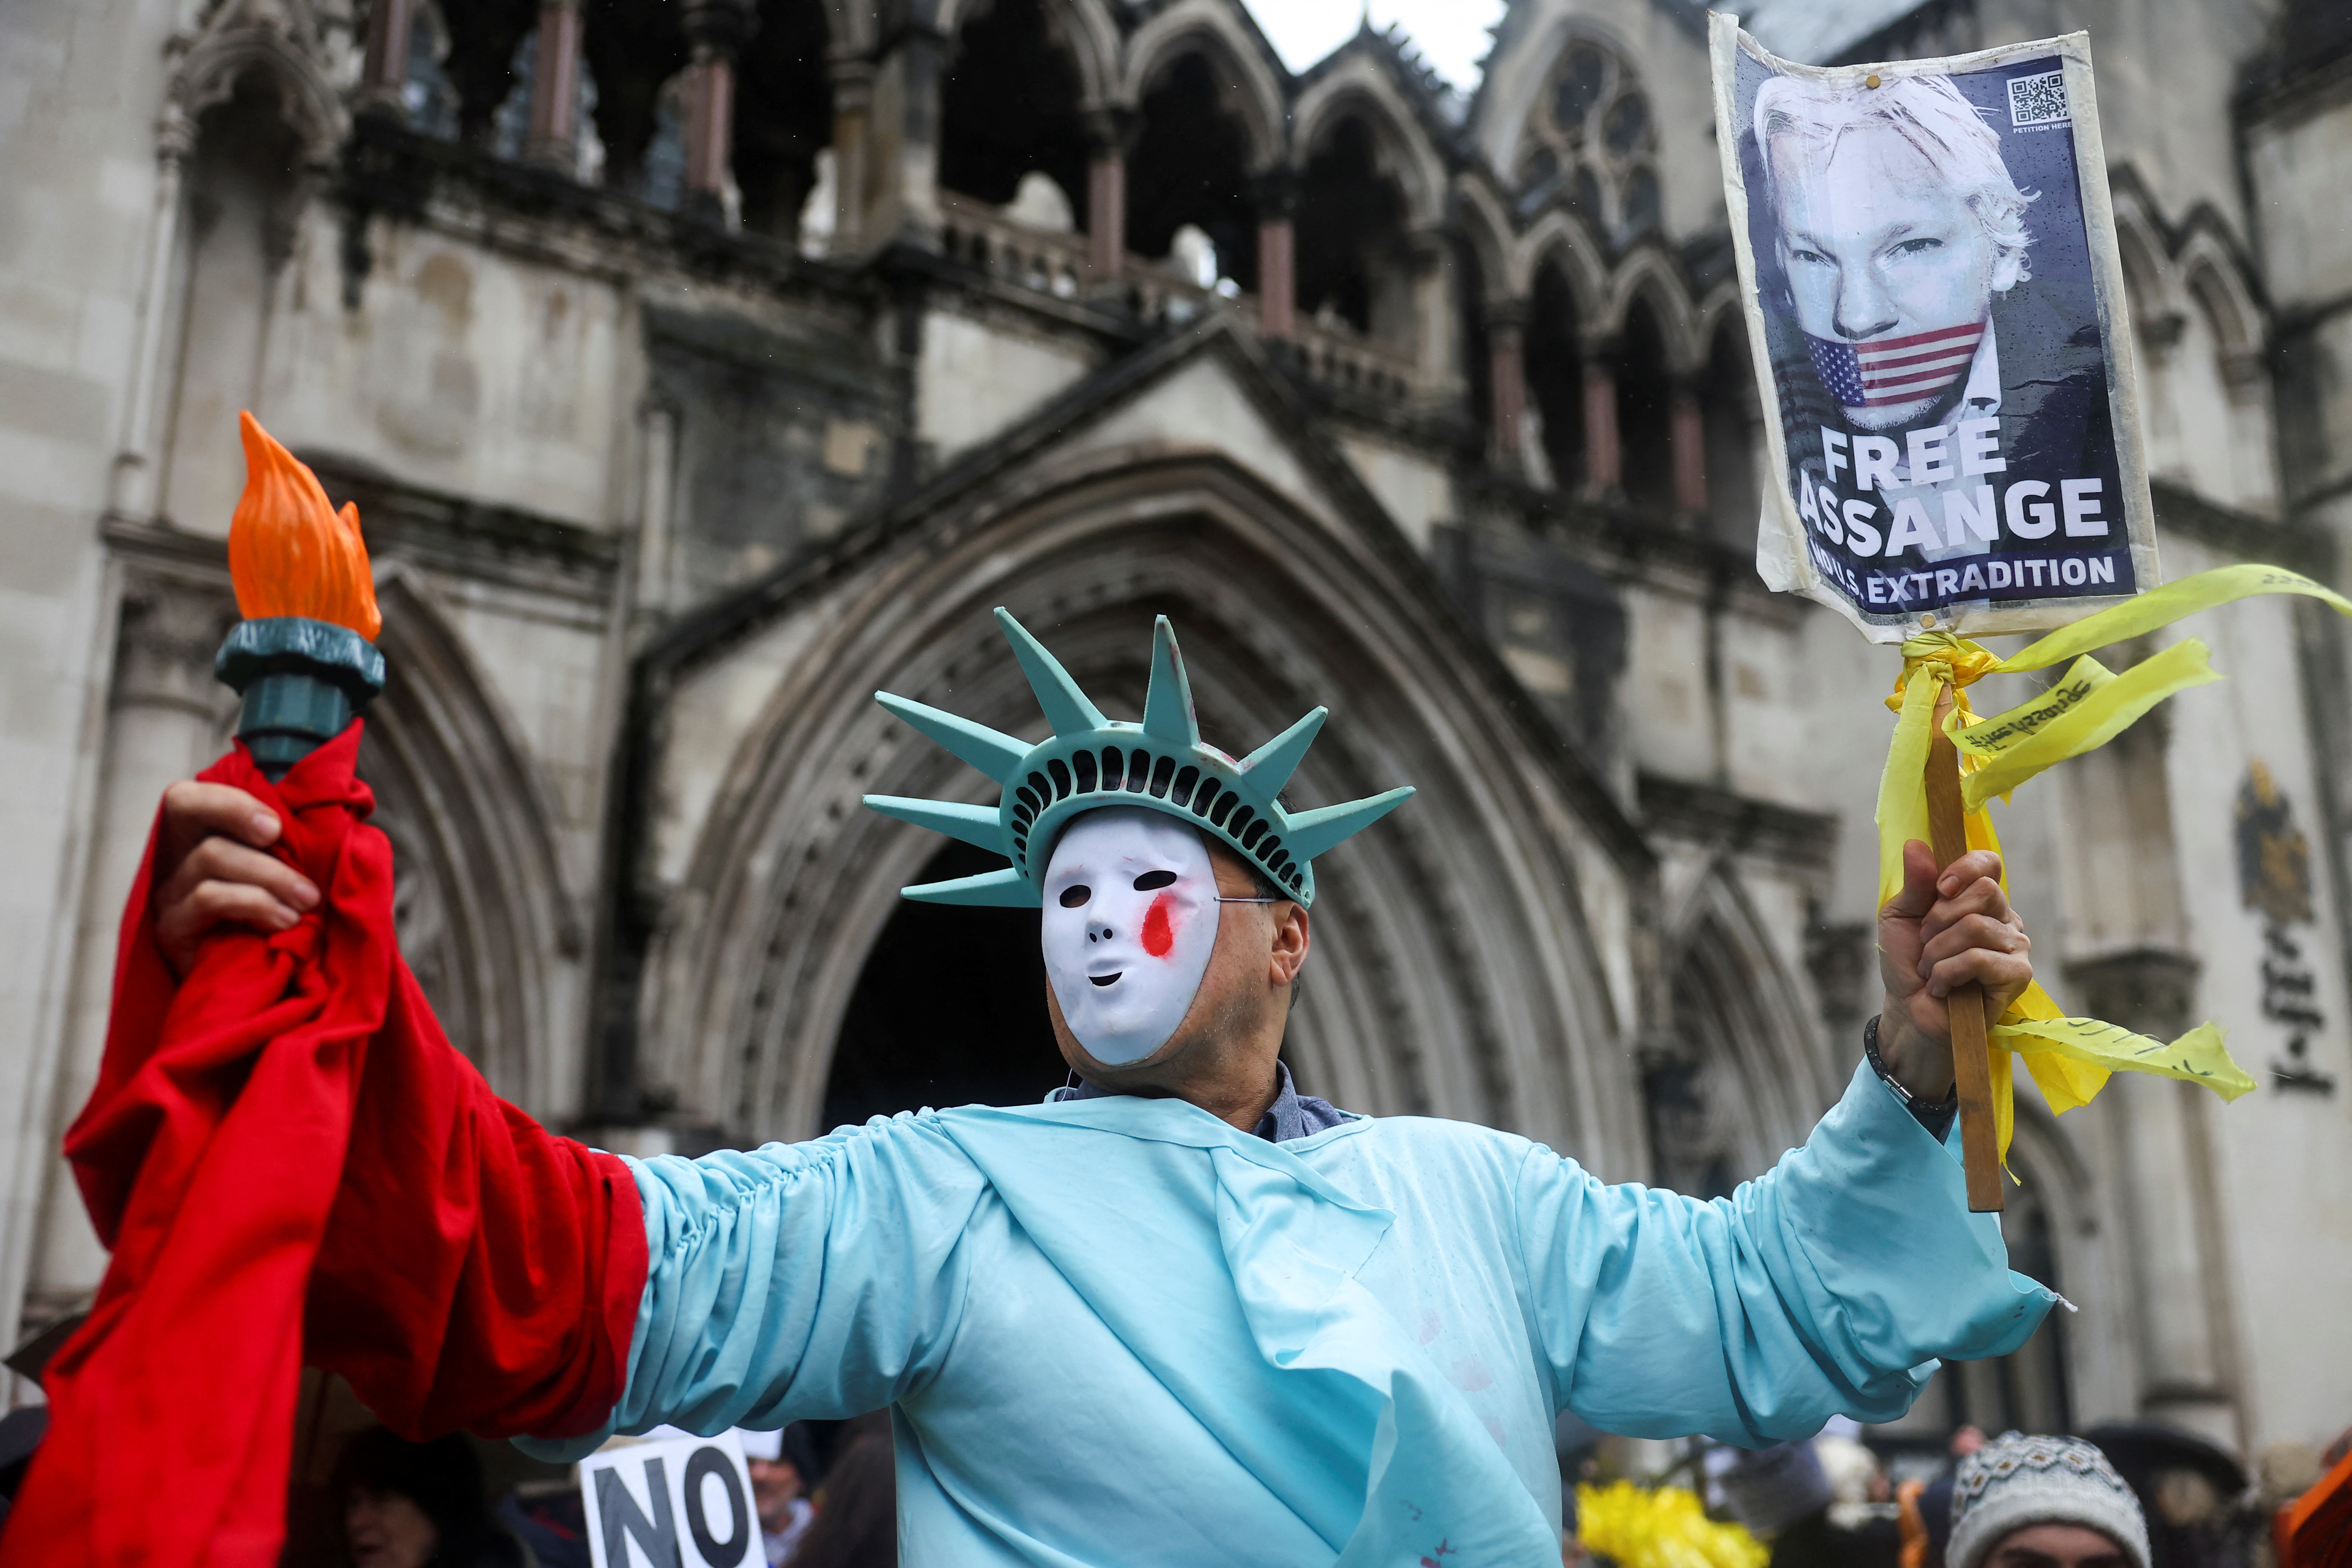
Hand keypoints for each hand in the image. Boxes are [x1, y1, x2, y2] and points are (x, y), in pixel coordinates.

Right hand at [152, 781, 319, 977]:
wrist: (259, 992)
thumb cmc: (280, 923)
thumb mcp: (286, 877)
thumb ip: (290, 845)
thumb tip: (335, 817)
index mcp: (198, 837)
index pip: (188, 798)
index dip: (227, 800)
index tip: (275, 825)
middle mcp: (174, 859)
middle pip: (191, 814)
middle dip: (250, 823)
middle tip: (299, 858)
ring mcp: (168, 893)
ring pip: (211, 856)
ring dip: (271, 876)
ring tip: (307, 901)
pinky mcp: (170, 928)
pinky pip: (209, 897)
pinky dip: (255, 903)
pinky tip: (284, 922)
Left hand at [1874, 840, 2032, 1097]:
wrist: (1909, 1010)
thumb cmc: (1908, 962)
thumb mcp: (1899, 918)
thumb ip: (1914, 884)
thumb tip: (1916, 844)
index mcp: (1979, 899)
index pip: (1989, 863)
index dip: (1964, 868)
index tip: (1939, 888)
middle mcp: (2004, 918)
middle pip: (1984, 891)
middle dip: (1939, 919)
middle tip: (1926, 943)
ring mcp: (2015, 947)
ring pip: (1975, 927)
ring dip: (1937, 952)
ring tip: (1931, 970)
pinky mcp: (2017, 976)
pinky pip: (1979, 959)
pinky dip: (1948, 973)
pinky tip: (1942, 987)